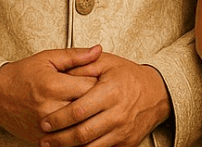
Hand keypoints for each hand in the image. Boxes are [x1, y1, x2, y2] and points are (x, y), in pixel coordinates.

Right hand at [0, 45, 101, 142]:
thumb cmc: (22, 74)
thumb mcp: (48, 58)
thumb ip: (75, 55)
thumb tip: (98, 50)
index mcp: (53, 86)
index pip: (90, 87)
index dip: (100, 84)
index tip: (103, 81)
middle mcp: (50, 108)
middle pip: (87, 109)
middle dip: (98, 103)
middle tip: (102, 98)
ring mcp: (45, 127)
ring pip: (80, 129)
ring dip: (90, 122)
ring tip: (95, 113)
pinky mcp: (42, 139)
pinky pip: (67, 142)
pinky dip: (77, 137)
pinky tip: (82, 127)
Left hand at [37, 52, 171, 146]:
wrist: (157, 93)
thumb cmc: (128, 76)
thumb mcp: (106, 63)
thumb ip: (82, 66)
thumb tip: (60, 74)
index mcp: (111, 92)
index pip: (79, 111)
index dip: (59, 119)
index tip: (45, 122)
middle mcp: (118, 114)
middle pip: (82, 133)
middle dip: (59, 139)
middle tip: (44, 140)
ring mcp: (123, 131)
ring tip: (54, 146)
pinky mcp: (127, 143)